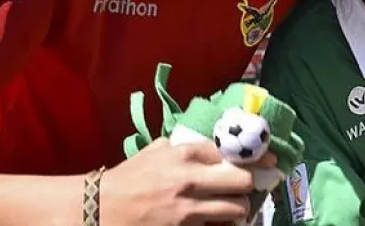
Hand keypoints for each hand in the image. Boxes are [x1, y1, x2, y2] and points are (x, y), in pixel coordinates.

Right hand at [100, 137, 278, 225]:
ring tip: (237, 208)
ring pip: (236, 209)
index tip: (266, 161)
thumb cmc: (127, 178)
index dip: (251, 157)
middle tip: (253, 185)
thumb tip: (215, 146)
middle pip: (242, 180)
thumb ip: (185, 147)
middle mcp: (189, 179)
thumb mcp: (156, 152)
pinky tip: (221, 222)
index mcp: (183, 154)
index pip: (230, 152)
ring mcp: (187, 209)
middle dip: (250, 184)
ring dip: (240, 209)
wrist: (97, 209)